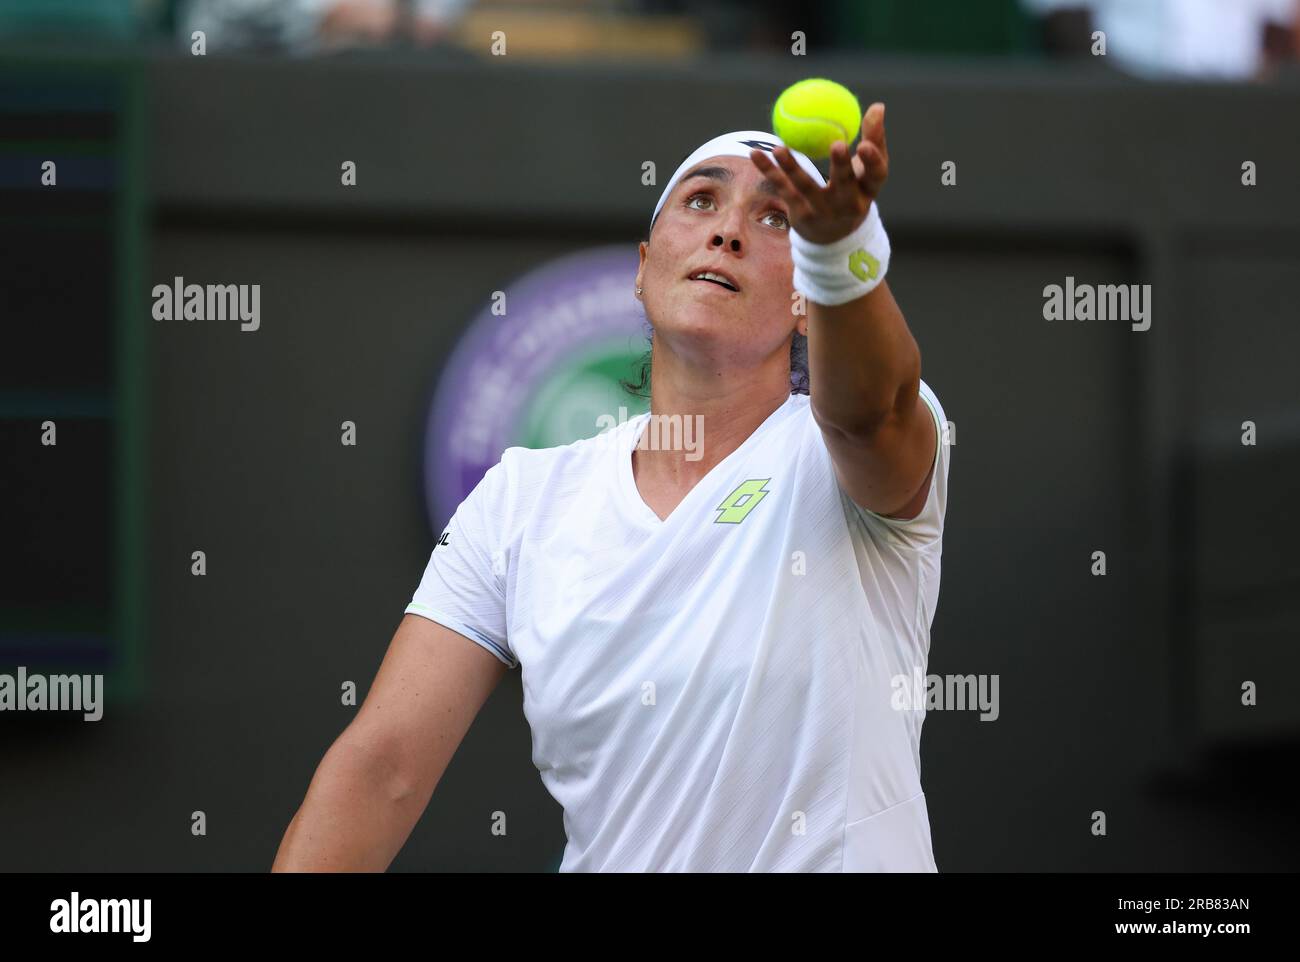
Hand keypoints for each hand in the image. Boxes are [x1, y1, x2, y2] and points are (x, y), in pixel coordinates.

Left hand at [750, 102, 888, 245]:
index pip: (876, 175)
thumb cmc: (853, 192)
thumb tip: (878, 106)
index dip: (873, 161)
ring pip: (806, 186)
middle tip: (837, 144)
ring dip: (792, 167)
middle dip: (841, 166)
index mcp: (867, 191)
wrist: (831, 237)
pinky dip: (769, 170)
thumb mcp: (865, 171)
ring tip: (779, 148)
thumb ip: (873, 139)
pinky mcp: (800, 214)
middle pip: (844, 183)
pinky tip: (755, 153)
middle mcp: (847, 204)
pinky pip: (783, 187)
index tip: (865, 144)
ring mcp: (822, 211)